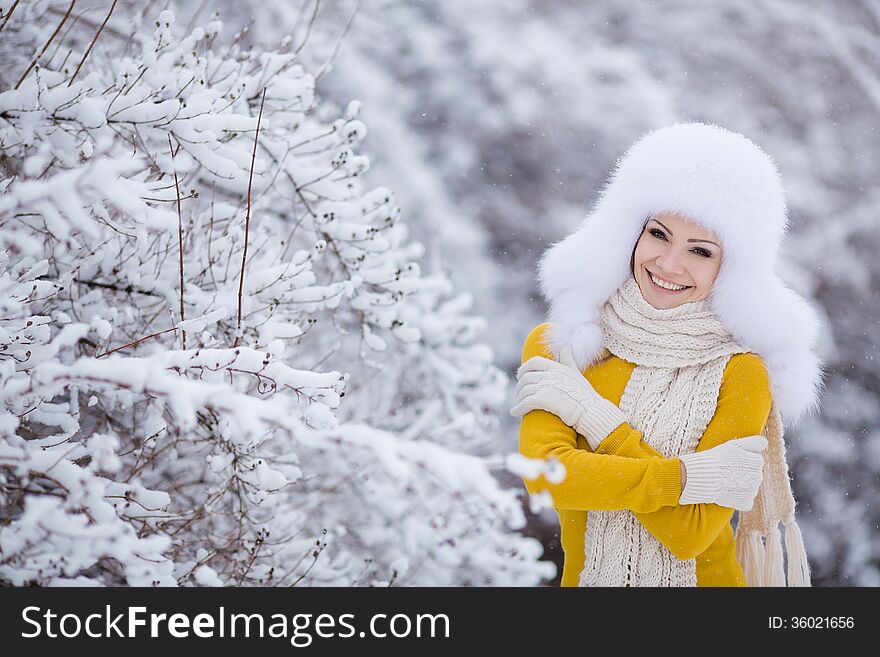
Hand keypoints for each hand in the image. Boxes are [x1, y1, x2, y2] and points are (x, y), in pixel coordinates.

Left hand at [511, 346, 626, 449]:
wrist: (591, 411)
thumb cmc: (586, 395)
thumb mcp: (577, 374)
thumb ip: (569, 361)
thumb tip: (566, 347)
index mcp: (557, 367)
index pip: (534, 362)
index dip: (524, 368)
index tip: (520, 375)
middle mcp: (549, 375)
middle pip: (526, 378)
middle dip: (519, 386)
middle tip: (519, 394)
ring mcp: (545, 386)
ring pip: (523, 390)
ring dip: (518, 399)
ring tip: (518, 406)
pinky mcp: (542, 400)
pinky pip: (524, 403)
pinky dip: (517, 408)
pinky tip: (515, 413)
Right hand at [678, 435, 766, 510]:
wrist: (704, 476)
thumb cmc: (717, 458)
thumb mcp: (735, 444)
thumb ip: (753, 441)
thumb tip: (765, 442)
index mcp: (758, 462)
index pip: (755, 459)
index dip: (742, 459)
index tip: (730, 460)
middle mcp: (759, 477)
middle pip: (753, 474)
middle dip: (743, 472)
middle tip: (727, 471)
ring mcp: (753, 491)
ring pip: (749, 487)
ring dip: (740, 485)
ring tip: (725, 481)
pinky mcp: (746, 503)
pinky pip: (745, 501)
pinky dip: (738, 499)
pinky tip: (728, 492)